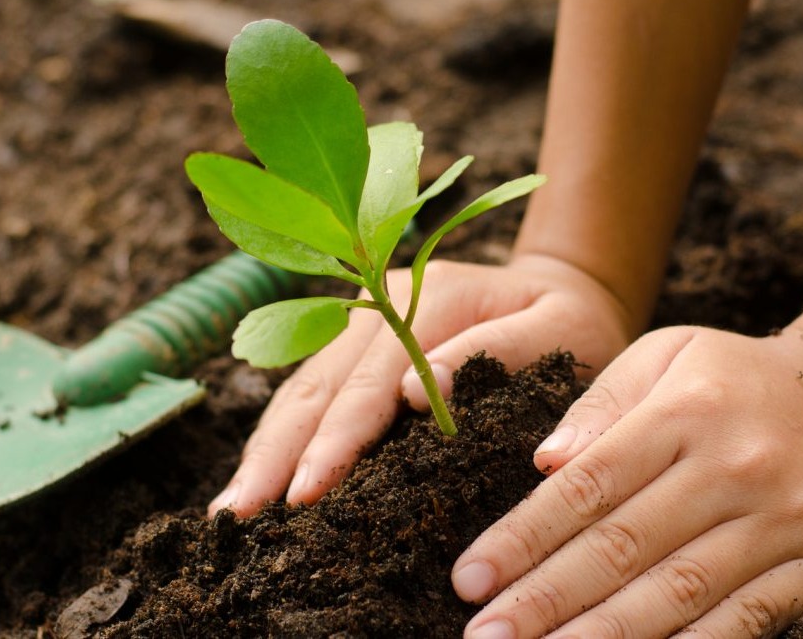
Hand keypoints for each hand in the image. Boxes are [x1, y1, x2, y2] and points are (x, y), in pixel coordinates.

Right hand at [207, 253, 632, 516]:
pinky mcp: (354, 344)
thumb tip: (416, 392)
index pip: (369, 381)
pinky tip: (258, 476)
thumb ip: (497, 351)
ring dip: (264, 450)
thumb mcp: (560, 329)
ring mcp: (359, 320)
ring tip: (231, 509)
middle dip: (275, 454)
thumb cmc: (571, 321)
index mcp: (428, 297)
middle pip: (316, 385)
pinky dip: (280, 436)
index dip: (335, 439)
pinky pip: (307, 392)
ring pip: (299, 389)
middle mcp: (378, 303)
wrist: (563, 287)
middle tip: (239, 515)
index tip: (307, 492)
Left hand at [453, 326, 802, 637]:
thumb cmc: (737, 377)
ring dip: (602, 635)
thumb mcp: (667, 353)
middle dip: (545, 599)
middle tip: (486, 637)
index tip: (469, 579)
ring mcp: (780, 521)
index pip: (586, 487)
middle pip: (621, 547)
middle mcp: (729, 469)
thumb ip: (602, 403)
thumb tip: (544, 462)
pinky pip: (749, 619)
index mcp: (680, 415)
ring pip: (677, 592)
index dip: (522, 538)